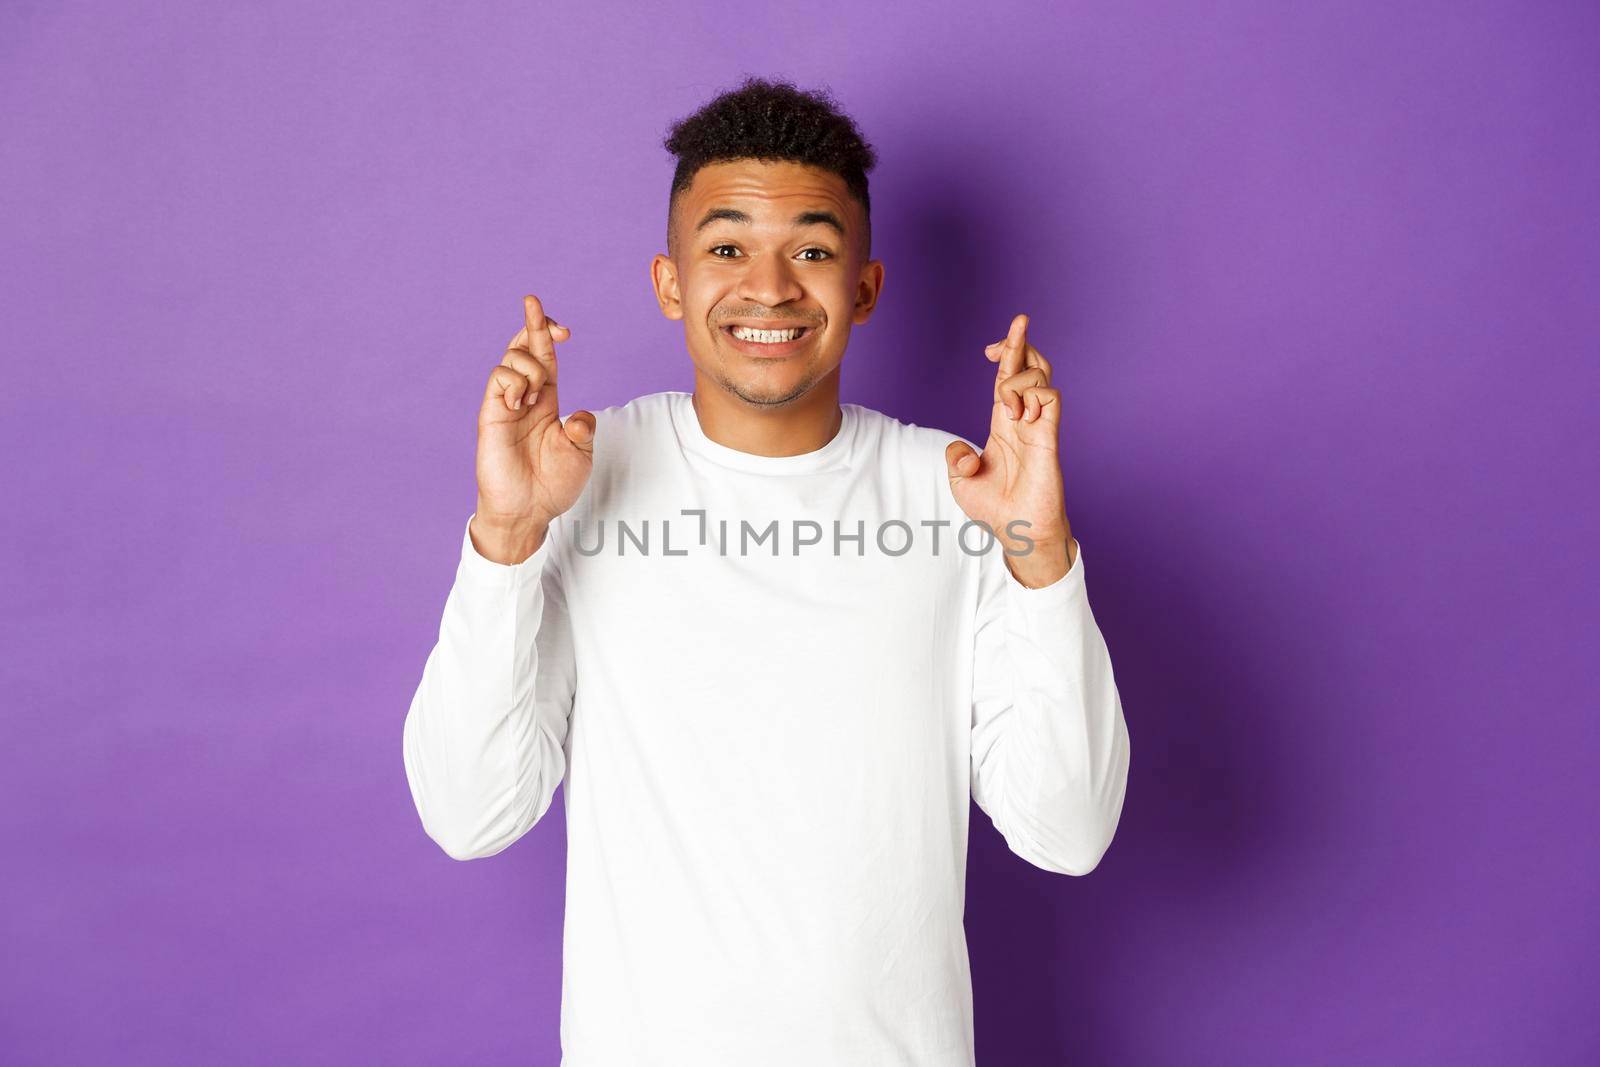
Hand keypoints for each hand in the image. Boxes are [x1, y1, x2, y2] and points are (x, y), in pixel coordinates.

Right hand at [473, 294, 595, 562]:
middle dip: (532, 323)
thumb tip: (580, 414)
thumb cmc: (553, 485)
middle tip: (536, 306)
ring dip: (528, 365)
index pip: (545, 357)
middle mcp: (524, 397)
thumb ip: (583, 428)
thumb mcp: (580, 453)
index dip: (548, 334)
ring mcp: (505, 404)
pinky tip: (521, 402)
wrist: (528, 511)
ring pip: (511, 358)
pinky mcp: (490, 414)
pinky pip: (498, 379)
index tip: (564, 328)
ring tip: (533, 395)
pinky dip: (514, 380)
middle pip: (523, 347)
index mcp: (547, 400)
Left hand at [944, 313, 1075, 586]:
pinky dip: (1033, 393)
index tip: (992, 346)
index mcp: (1004, 423)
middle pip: (1030, 366)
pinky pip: (1050, 397)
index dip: (1005, 354)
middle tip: (1018, 322)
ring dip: (1019, 377)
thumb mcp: (960, 480)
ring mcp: (1039, 425)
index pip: (1007, 378)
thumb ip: (955, 457)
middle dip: (1022, 341)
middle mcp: (1024, 418)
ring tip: (1006, 405)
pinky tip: (1019, 411)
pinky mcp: (1049, 437)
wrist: (1017, 532)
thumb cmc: (994, 509)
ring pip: (1041, 375)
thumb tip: (963, 450)